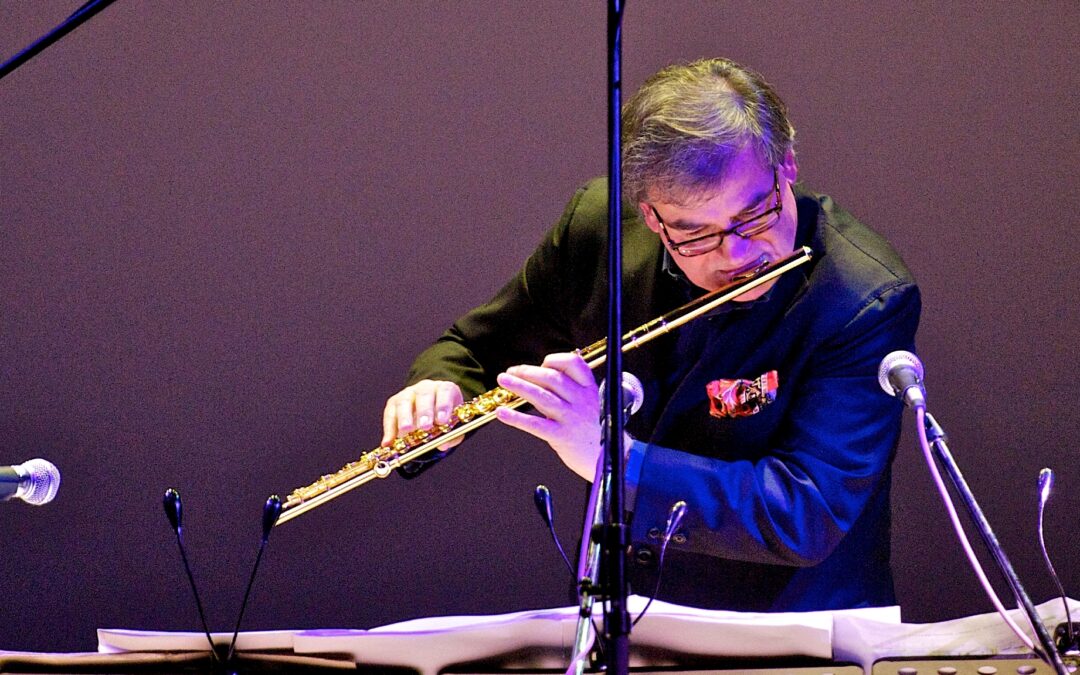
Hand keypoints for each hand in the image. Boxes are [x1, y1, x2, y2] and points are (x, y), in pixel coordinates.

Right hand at [381, 379, 464, 450]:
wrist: (431, 410)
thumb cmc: (444, 417)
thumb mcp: (453, 424)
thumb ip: (452, 435)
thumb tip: (443, 445)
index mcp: (444, 389)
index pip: (445, 392)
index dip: (443, 405)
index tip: (442, 420)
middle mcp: (425, 388)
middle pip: (424, 395)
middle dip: (424, 411)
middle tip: (425, 426)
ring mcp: (408, 394)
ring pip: (404, 402)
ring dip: (404, 417)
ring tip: (406, 431)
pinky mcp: (394, 403)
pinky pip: (389, 414)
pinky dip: (389, 429)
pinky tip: (388, 442)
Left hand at [494, 352, 600, 480]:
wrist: (607, 458)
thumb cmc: (592, 431)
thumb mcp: (587, 404)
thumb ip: (566, 391)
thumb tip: (536, 379)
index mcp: (589, 389)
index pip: (573, 362)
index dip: (553, 361)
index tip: (539, 365)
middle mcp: (581, 400)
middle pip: (551, 377)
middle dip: (527, 372)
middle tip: (509, 372)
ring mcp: (572, 418)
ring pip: (541, 396)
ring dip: (519, 385)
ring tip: (503, 380)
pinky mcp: (562, 436)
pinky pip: (535, 424)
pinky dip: (516, 417)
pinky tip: (502, 413)